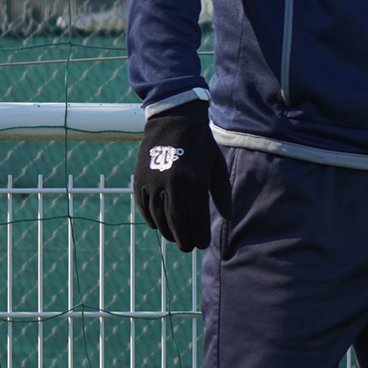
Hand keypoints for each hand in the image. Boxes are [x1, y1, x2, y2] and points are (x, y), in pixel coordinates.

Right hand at [133, 99, 231, 251]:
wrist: (174, 119)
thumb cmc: (201, 145)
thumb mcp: (216, 166)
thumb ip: (222, 193)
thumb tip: (229, 217)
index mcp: (194, 181)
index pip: (196, 217)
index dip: (199, 234)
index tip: (202, 244)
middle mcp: (172, 184)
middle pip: (176, 221)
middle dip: (183, 238)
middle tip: (188, 247)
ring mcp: (153, 182)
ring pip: (158, 217)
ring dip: (167, 231)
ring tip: (175, 238)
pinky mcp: (139, 179)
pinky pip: (143, 206)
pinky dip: (150, 219)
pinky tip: (158, 225)